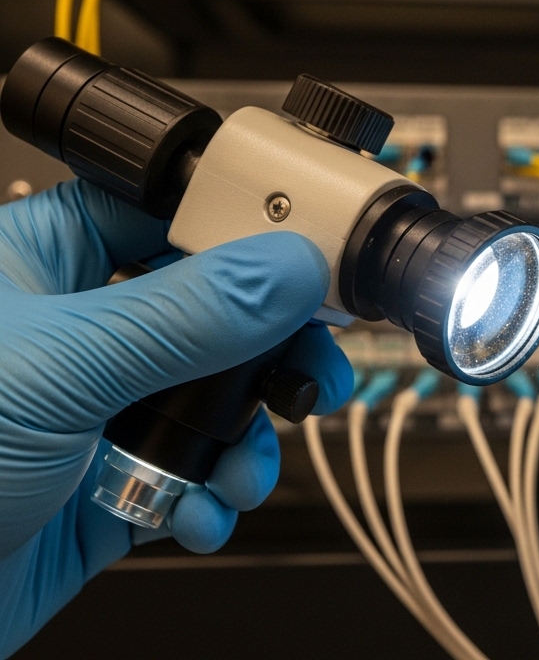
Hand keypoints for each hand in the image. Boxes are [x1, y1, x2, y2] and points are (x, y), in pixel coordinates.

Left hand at [0, 180, 352, 654]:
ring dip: (247, 442)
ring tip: (241, 467)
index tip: (310, 249)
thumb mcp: (58, 371)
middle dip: (270, 353)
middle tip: (310, 368)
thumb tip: (285, 265)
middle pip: (214, 313)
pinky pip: (194, 478)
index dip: (243, 226)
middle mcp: (74, 335)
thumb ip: (185, 315)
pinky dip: (211, 499)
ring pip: (215, 403)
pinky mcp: (108, 489)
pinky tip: (194, 513)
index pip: (166, 214)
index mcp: (40, 267)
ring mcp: (93, 416)